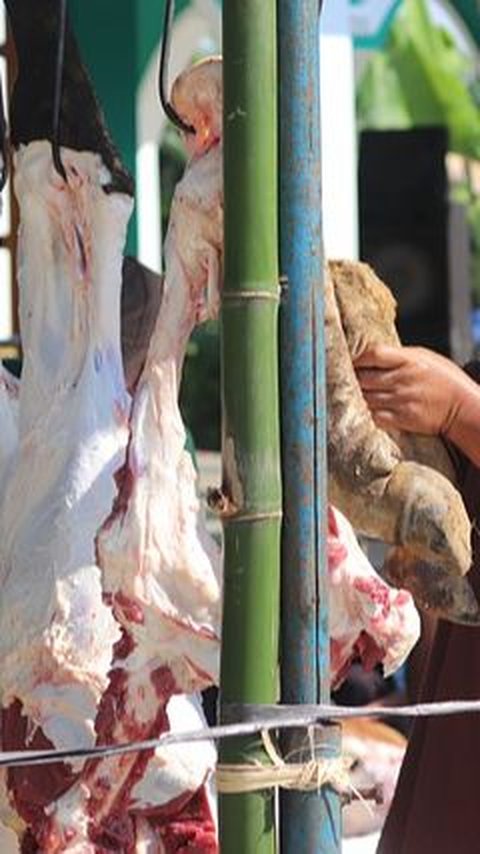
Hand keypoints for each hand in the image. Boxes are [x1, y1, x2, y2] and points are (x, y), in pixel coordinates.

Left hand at [354, 344, 475, 437]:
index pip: (373, 354)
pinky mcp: (402, 418)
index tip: (347, 360)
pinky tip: (358, 410)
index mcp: (409, 360)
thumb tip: (370, 355)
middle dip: (349, 378)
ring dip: (353, 396)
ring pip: (365, 397)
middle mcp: (403, 379)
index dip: (356, 357)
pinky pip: (373, 416)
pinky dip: (364, 412)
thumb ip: (399, 357)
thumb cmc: (444, 379)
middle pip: (363, 377)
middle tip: (338, 379)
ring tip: (344, 394)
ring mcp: (401, 400)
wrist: (462, 407)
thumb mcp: (425, 358)